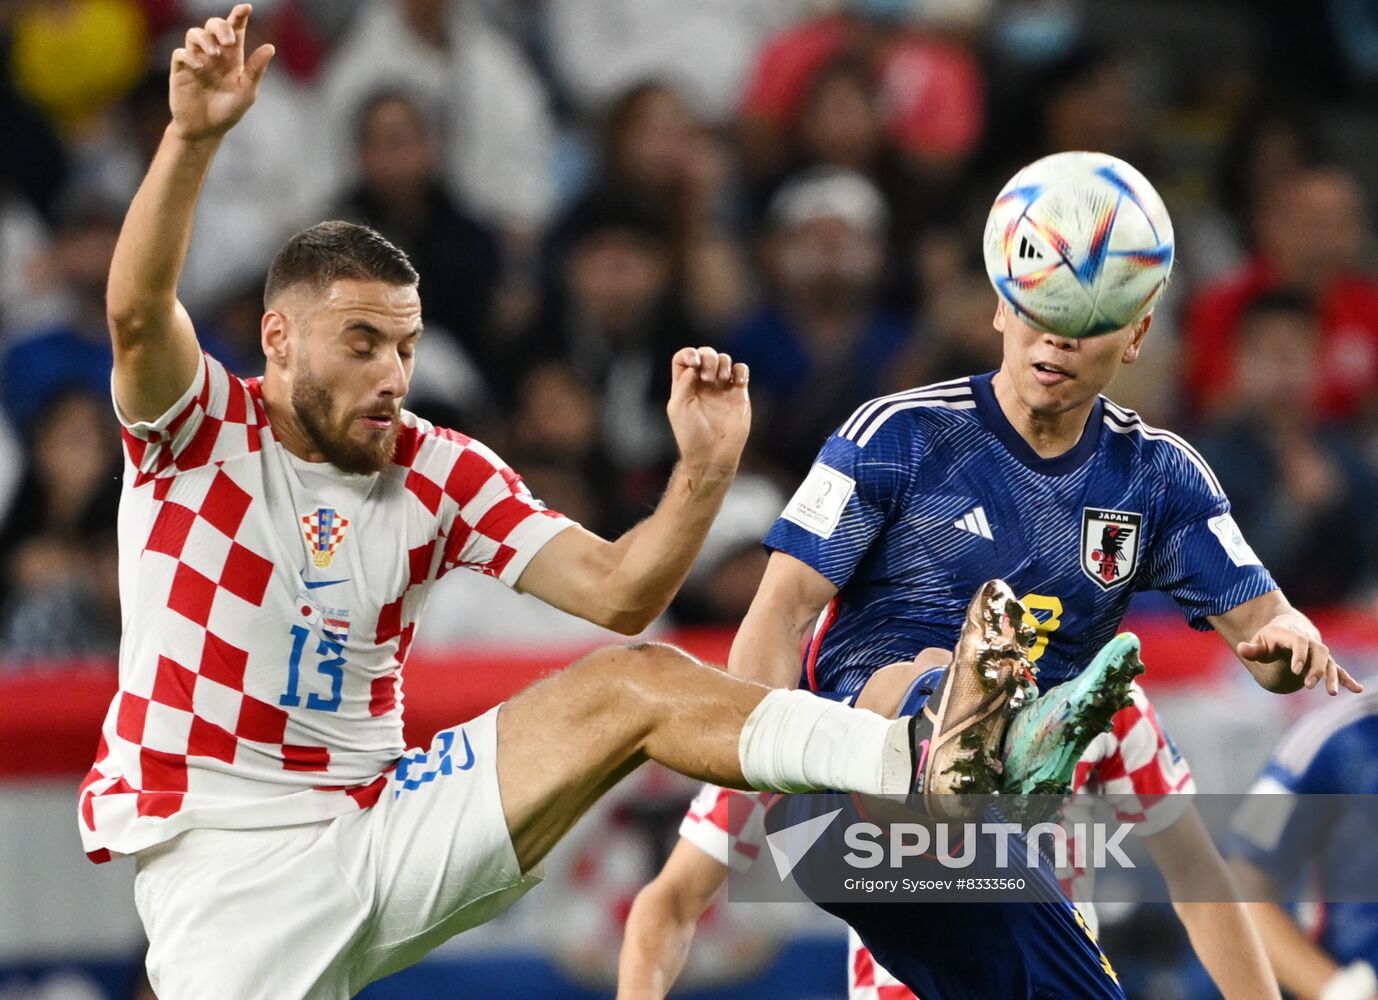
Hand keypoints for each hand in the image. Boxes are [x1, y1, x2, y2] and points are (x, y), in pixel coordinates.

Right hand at [170, 4, 274, 141]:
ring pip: (194, 34)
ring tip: (214, 55)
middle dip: (220, 27)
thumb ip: (256, 69)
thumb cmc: (228, 111)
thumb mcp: (246, 92)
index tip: (246, 8)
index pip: (235, 30)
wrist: (205, 129)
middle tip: (229, 43)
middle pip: (212, 25)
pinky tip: (198, 67)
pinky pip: (180, 53)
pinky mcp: (181, 70)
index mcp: (232, 58)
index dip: (239, 17)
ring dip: (205, 40)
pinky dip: (189, 56)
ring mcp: (196, 60)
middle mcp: (214, 55)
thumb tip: (270, 47)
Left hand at [666, 346, 749, 478]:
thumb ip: (683, 384)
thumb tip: (694, 366)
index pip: (684, 358)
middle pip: (706, 354)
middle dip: (708, 357)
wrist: (713, 455)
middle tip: (707, 376)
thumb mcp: (678, 408)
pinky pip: (741, 371)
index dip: (689, 353)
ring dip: (723, 363)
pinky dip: (740, 370)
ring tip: (721, 380)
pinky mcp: (739, 394)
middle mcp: (703, 384)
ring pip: (724, 359)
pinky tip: (736, 383)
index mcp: (685, 385)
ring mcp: (722, 388)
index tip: (694, 363)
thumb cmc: (691, 435)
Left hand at [1237, 613, 1362, 695]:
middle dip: (1316, 668)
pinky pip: (1338, 669)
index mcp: (1292, 635)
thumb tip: (1242, 649)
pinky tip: (1357, 690)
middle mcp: (1310, 642)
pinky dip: (1347, 679)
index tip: (1296, 670)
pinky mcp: (1324, 661)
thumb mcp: (1259, 641)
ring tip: (1332, 693)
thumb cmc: (1270, 638)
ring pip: (1330, 662)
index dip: (1299, 654)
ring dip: (1332, 677)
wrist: (1287, 628)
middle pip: (1319, 652)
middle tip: (1308, 684)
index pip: (1299, 642)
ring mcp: (1319, 651)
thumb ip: (1252, 648)